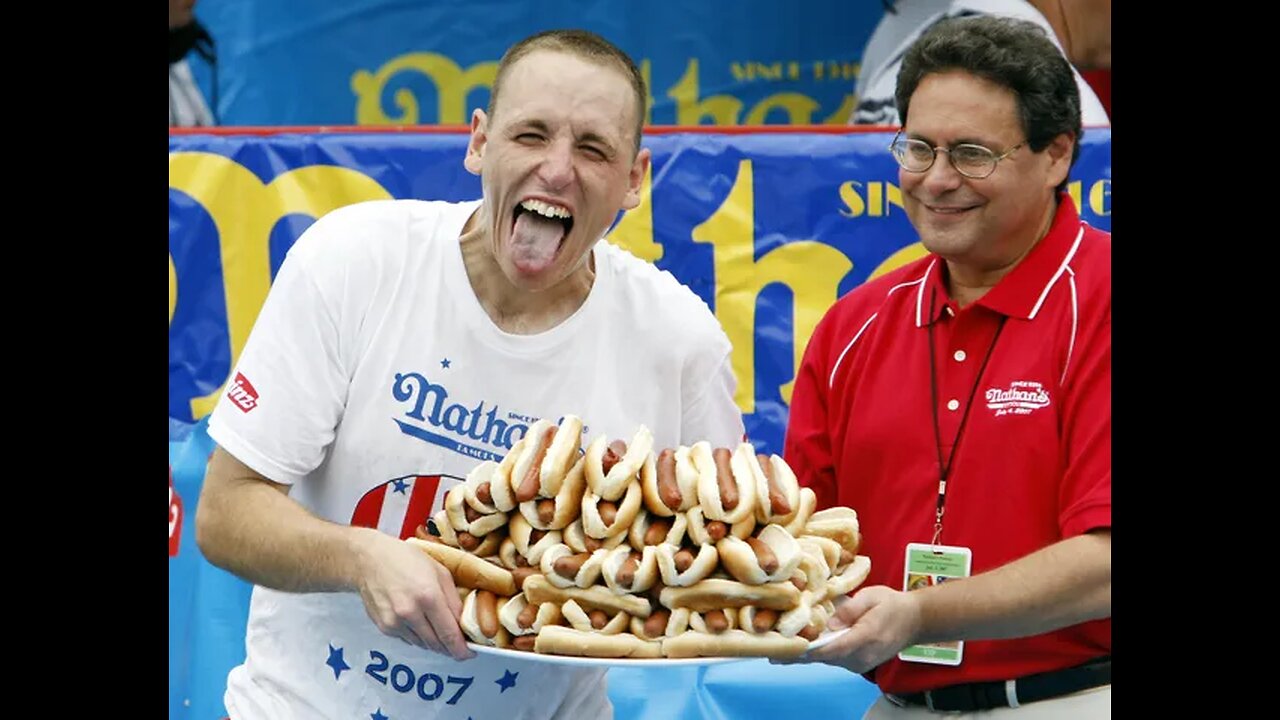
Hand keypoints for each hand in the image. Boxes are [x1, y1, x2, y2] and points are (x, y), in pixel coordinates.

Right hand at [352, 528, 474, 660]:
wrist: (369, 560)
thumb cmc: (407, 560)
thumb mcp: (440, 572)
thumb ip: (453, 600)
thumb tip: (463, 624)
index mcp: (428, 596)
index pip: (449, 634)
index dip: (462, 649)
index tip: (470, 653)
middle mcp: (410, 613)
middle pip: (437, 644)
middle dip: (450, 648)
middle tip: (459, 645)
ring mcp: (395, 622)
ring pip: (423, 644)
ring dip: (434, 642)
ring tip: (438, 629)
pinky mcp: (384, 627)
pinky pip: (409, 639)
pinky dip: (418, 636)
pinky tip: (418, 621)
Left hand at [778, 585, 921, 672]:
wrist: (915, 621)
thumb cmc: (892, 605)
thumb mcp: (871, 597)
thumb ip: (850, 609)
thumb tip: (829, 623)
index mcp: (866, 637)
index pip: (832, 648)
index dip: (806, 650)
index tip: (784, 648)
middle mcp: (861, 656)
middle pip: (823, 657)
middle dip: (796, 653)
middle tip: (768, 649)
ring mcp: (859, 663)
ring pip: (825, 659)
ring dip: (803, 654)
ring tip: (775, 646)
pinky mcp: (857, 663)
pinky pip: (831, 658)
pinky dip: (814, 652)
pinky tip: (796, 645)